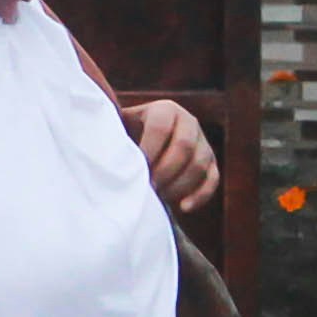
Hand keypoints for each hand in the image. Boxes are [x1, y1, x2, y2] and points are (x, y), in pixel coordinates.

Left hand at [124, 97, 217, 211]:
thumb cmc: (123, 139)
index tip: (135, 171)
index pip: (161, 127)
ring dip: (178, 185)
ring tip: (157, 196)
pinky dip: (200, 195)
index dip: (148, 150)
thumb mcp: (119, 130)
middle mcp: (189, 121)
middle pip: (184, 147)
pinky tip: (183, 207)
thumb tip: (104, 151)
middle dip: (164, 171)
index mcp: (165, 109)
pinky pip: (212, 179)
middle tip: (147, 188)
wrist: (139, 143)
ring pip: (199, 164)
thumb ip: (115, 136)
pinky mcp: (211, 162)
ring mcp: (203, 142)